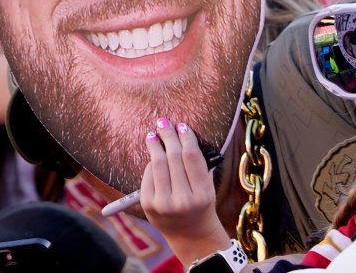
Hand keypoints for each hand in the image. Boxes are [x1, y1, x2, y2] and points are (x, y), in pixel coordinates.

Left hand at [140, 119, 228, 265]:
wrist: (190, 234)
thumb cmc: (200, 204)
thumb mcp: (208, 188)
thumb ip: (199, 165)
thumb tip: (183, 132)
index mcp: (203, 194)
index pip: (191, 157)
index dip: (186, 138)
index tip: (182, 126)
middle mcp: (183, 200)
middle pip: (173, 157)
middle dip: (168, 135)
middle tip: (164, 122)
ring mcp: (163, 204)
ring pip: (157, 164)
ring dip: (154, 145)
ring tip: (153, 134)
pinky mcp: (148, 204)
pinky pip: (148, 175)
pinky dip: (150, 163)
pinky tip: (153, 155)